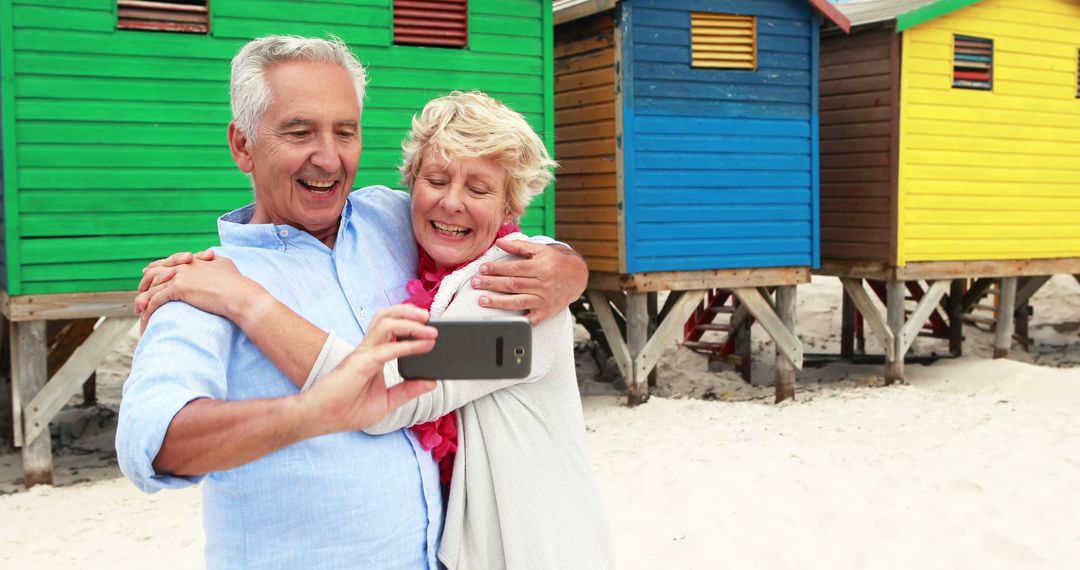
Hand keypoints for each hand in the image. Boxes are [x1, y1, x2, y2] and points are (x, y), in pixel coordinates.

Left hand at [135, 256, 260, 333]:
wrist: (241, 295)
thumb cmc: (238, 284)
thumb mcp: (226, 264)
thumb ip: (215, 260)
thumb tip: (212, 256)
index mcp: (194, 261)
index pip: (168, 262)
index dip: (157, 269)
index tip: (148, 274)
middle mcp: (184, 265)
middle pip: (154, 271)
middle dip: (144, 284)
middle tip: (139, 298)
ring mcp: (180, 276)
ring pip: (152, 286)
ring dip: (143, 300)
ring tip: (139, 312)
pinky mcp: (178, 288)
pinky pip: (156, 299)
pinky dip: (149, 309)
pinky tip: (146, 318)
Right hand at [301, 305, 437, 434]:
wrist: (321, 419)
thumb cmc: (346, 411)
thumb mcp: (387, 402)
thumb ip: (408, 391)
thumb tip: (432, 382)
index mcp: (373, 356)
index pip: (392, 330)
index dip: (410, 323)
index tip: (431, 328)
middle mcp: (368, 350)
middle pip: (387, 317)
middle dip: (409, 312)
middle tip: (429, 317)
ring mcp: (363, 354)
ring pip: (386, 324)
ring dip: (410, 322)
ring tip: (429, 326)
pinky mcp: (360, 363)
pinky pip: (387, 349)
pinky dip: (408, 345)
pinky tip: (424, 346)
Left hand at [470, 239, 588, 323]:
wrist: (576, 277)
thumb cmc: (555, 262)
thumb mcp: (540, 250)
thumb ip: (519, 246)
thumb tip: (499, 242)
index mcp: (540, 267)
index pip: (514, 268)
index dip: (497, 269)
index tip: (483, 269)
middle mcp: (542, 284)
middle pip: (513, 284)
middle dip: (492, 283)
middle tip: (475, 283)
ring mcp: (544, 300)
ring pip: (518, 301)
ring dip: (499, 302)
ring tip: (482, 300)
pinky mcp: (546, 312)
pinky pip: (531, 319)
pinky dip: (519, 321)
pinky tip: (505, 321)